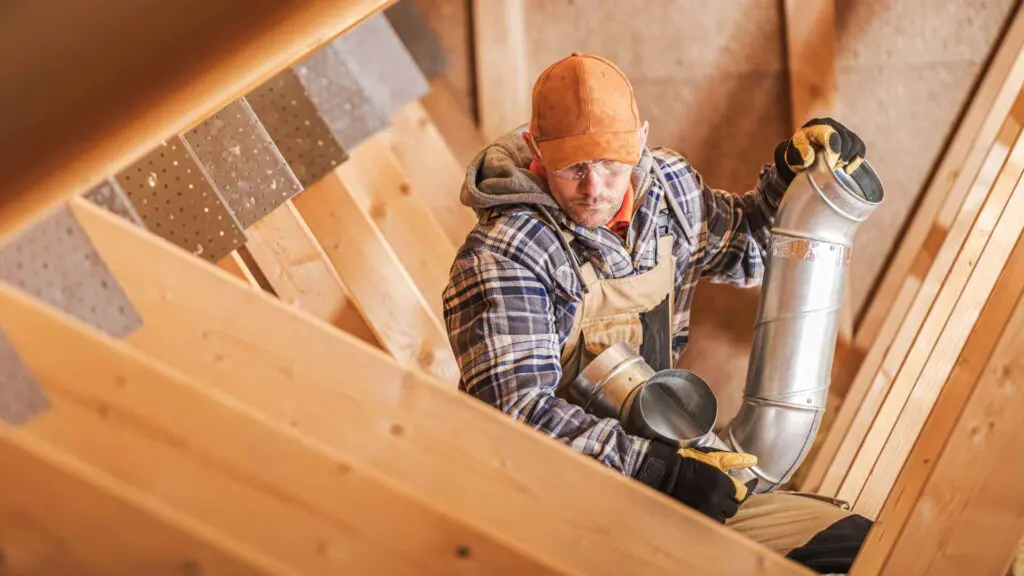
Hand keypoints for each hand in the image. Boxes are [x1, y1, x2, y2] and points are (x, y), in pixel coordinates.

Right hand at [634, 441, 758, 522]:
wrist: (666, 472)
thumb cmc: (690, 462)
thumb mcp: (713, 457)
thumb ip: (734, 460)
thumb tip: (753, 460)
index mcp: (723, 484)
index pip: (742, 494)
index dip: (737, 490)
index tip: (733, 487)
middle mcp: (717, 499)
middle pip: (733, 507)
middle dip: (729, 500)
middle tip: (721, 493)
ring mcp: (707, 509)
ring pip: (723, 516)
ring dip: (721, 510)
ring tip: (713, 501)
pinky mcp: (697, 516)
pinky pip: (711, 521)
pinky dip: (711, 516)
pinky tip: (706, 507)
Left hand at [775, 118, 865, 182]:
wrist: (800, 155)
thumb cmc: (796, 155)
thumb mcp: (792, 155)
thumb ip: (799, 155)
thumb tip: (809, 157)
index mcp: (816, 127)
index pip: (831, 135)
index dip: (833, 151)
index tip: (829, 164)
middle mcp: (831, 125)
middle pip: (846, 141)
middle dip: (838, 157)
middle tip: (828, 167)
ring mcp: (841, 130)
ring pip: (855, 144)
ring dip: (846, 159)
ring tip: (834, 167)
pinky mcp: (849, 139)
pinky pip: (860, 147)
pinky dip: (857, 159)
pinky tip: (848, 170)